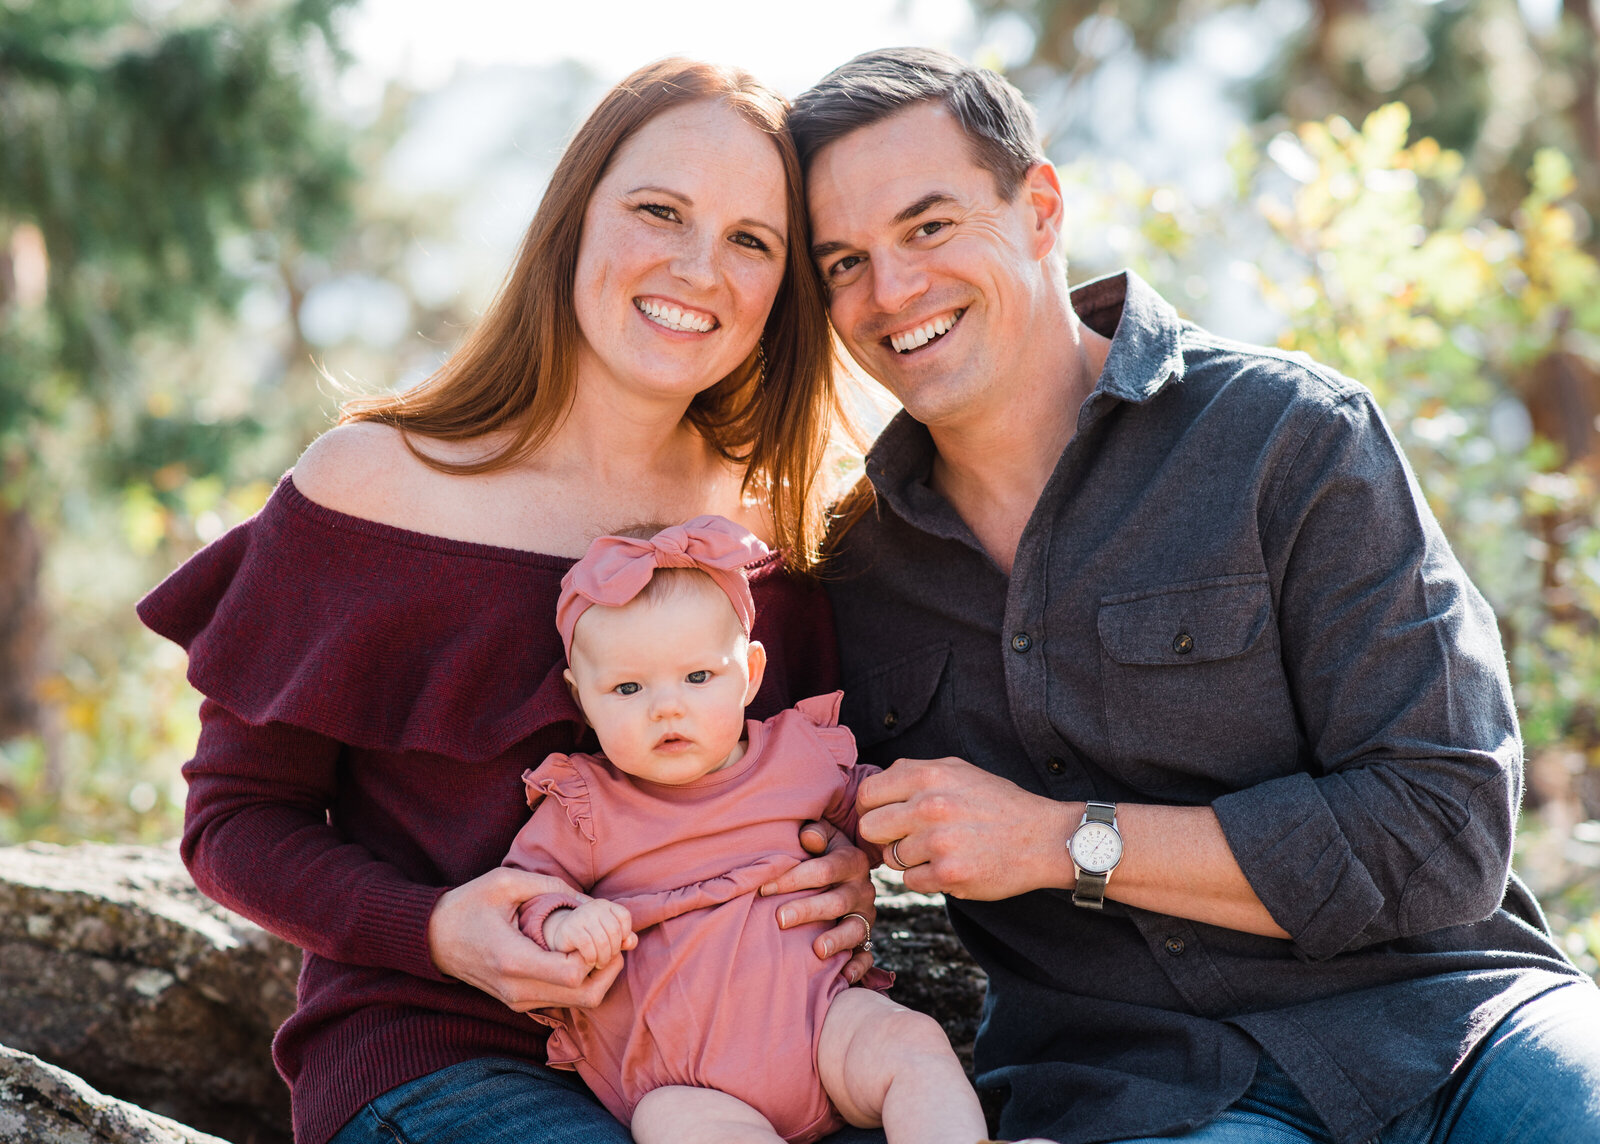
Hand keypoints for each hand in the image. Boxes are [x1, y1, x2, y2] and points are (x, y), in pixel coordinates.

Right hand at [428, 867, 623, 1011]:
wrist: (432, 938)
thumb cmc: (468, 905)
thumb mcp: (506, 883)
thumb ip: (553, 888)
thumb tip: (596, 904)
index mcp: (513, 960)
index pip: (574, 973)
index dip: (597, 952)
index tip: (598, 927)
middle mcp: (517, 990)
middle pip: (585, 996)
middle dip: (607, 968)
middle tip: (612, 939)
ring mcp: (518, 1001)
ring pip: (579, 1003)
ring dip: (598, 976)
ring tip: (598, 943)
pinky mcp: (519, 1003)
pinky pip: (563, 1000)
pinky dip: (581, 981)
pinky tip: (579, 953)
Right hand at [544, 899, 636, 968]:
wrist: (561, 938)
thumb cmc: (590, 938)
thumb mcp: (609, 936)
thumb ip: (624, 938)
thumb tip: (630, 942)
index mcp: (605, 905)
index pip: (623, 916)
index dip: (625, 933)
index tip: (618, 945)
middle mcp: (593, 906)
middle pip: (614, 930)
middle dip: (614, 950)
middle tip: (607, 960)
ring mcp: (580, 916)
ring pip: (602, 940)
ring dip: (604, 957)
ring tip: (600, 963)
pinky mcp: (569, 929)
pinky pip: (588, 945)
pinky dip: (592, 957)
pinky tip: (590, 961)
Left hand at [759, 820, 876, 982]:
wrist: (849, 874)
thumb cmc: (825, 853)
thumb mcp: (825, 837)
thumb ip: (817, 833)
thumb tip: (807, 836)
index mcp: (852, 861)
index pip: (824, 869)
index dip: (793, 878)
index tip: (764, 888)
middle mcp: (862, 889)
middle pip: (837, 901)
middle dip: (808, 910)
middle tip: (780, 918)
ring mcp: (866, 916)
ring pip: (856, 930)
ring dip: (837, 940)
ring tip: (817, 950)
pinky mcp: (867, 939)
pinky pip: (867, 956)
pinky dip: (858, 967)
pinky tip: (843, 977)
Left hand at [856, 757, 1073, 899]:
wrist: (1044, 838)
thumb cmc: (998, 804)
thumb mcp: (958, 771)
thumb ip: (914, 775)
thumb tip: (873, 792)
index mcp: (928, 774)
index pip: (868, 794)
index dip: (871, 808)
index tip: (884, 817)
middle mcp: (929, 805)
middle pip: (870, 828)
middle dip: (884, 836)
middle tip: (906, 839)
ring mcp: (939, 842)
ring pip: (891, 858)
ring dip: (909, 859)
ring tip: (940, 850)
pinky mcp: (950, 874)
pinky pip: (911, 882)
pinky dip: (926, 878)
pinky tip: (950, 866)